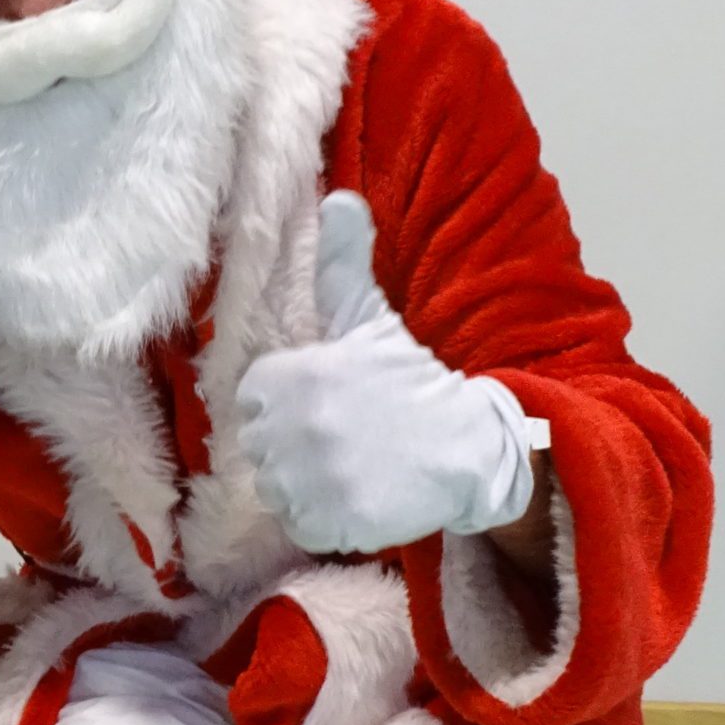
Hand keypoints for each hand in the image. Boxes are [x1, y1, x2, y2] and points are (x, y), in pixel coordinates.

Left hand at [236, 193, 536, 555]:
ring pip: (279, 489)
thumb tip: (337, 198)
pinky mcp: (335, 524)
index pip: (253, 400)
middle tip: (345, 436)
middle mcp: (297, 430)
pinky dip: (325, 519)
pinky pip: (303, 525)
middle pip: (262, 449)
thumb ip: (342, 263)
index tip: (326, 401)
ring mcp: (316, 481)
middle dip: (295, 445)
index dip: (287, 403)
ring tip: (352, 465)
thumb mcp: (369, 317)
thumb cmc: (411, 378)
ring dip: (307, 485)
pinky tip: (358, 494)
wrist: (470, 445)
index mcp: (293, 378)